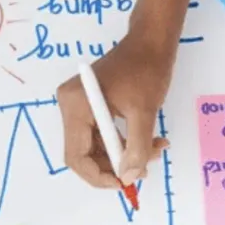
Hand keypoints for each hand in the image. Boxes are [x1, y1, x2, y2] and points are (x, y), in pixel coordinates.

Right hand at [57, 35, 173, 188]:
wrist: (150, 41)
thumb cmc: (146, 70)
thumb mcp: (144, 112)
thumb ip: (136, 147)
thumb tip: (130, 176)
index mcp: (76, 106)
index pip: (76, 156)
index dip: (98, 175)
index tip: (124, 183)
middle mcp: (70, 107)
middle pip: (84, 153)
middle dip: (114, 165)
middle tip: (144, 168)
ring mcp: (78, 105)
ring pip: (95, 145)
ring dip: (123, 154)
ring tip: (154, 149)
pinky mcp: (89, 104)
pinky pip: (101, 133)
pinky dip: (123, 141)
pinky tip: (147, 141)